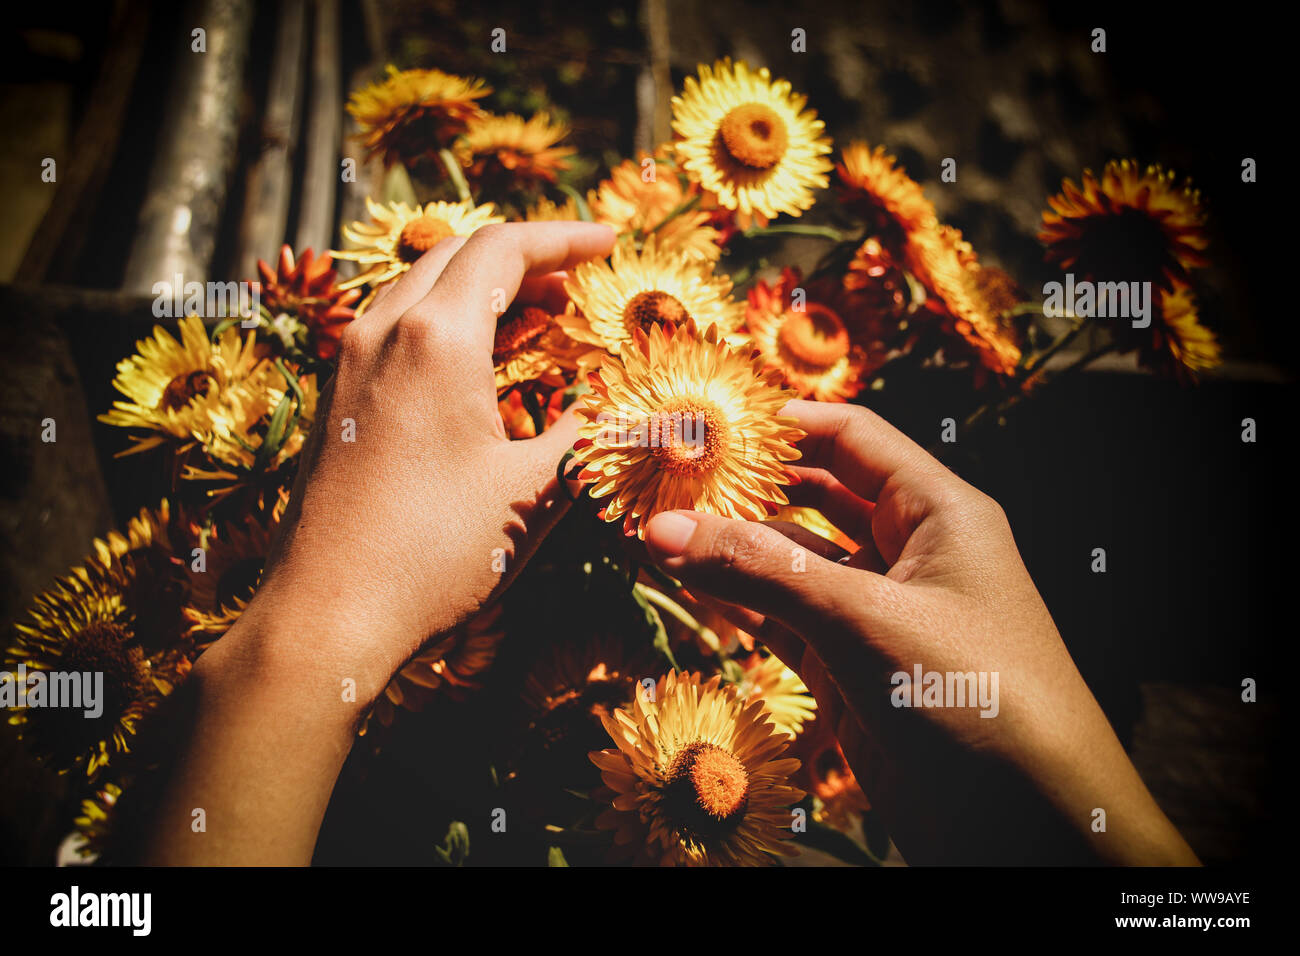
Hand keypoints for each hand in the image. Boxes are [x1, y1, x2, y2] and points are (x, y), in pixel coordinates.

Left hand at [239, 220, 615, 704]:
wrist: (324, 616)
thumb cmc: (433, 555)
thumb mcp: (532, 495)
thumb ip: (584, 439)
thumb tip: (620, 414)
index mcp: (436, 339)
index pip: (504, 248)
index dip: (565, 237)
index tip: (611, 245)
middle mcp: (382, 331)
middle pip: (458, 255)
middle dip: (525, 258)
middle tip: (578, 284)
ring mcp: (349, 361)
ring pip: (420, 288)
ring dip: (480, 288)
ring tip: (536, 316)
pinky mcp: (335, 396)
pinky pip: (394, 327)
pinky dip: (445, 322)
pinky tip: (477, 363)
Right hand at [643, 400, 1197, 864]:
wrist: (1026, 824)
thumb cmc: (971, 694)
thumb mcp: (860, 619)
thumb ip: (758, 570)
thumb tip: (660, 527)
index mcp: (939, 513)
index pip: (855, 438)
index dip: (786, 423)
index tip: (712, 418)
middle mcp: (914, 554)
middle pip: (820, 497)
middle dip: (752, 488)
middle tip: (673, 477)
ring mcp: (884, 614)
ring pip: (799, 564)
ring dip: (739, 550)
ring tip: (663, 530)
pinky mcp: (860, 670)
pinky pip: (793, 620)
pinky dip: (748, 604)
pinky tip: (696, 587)